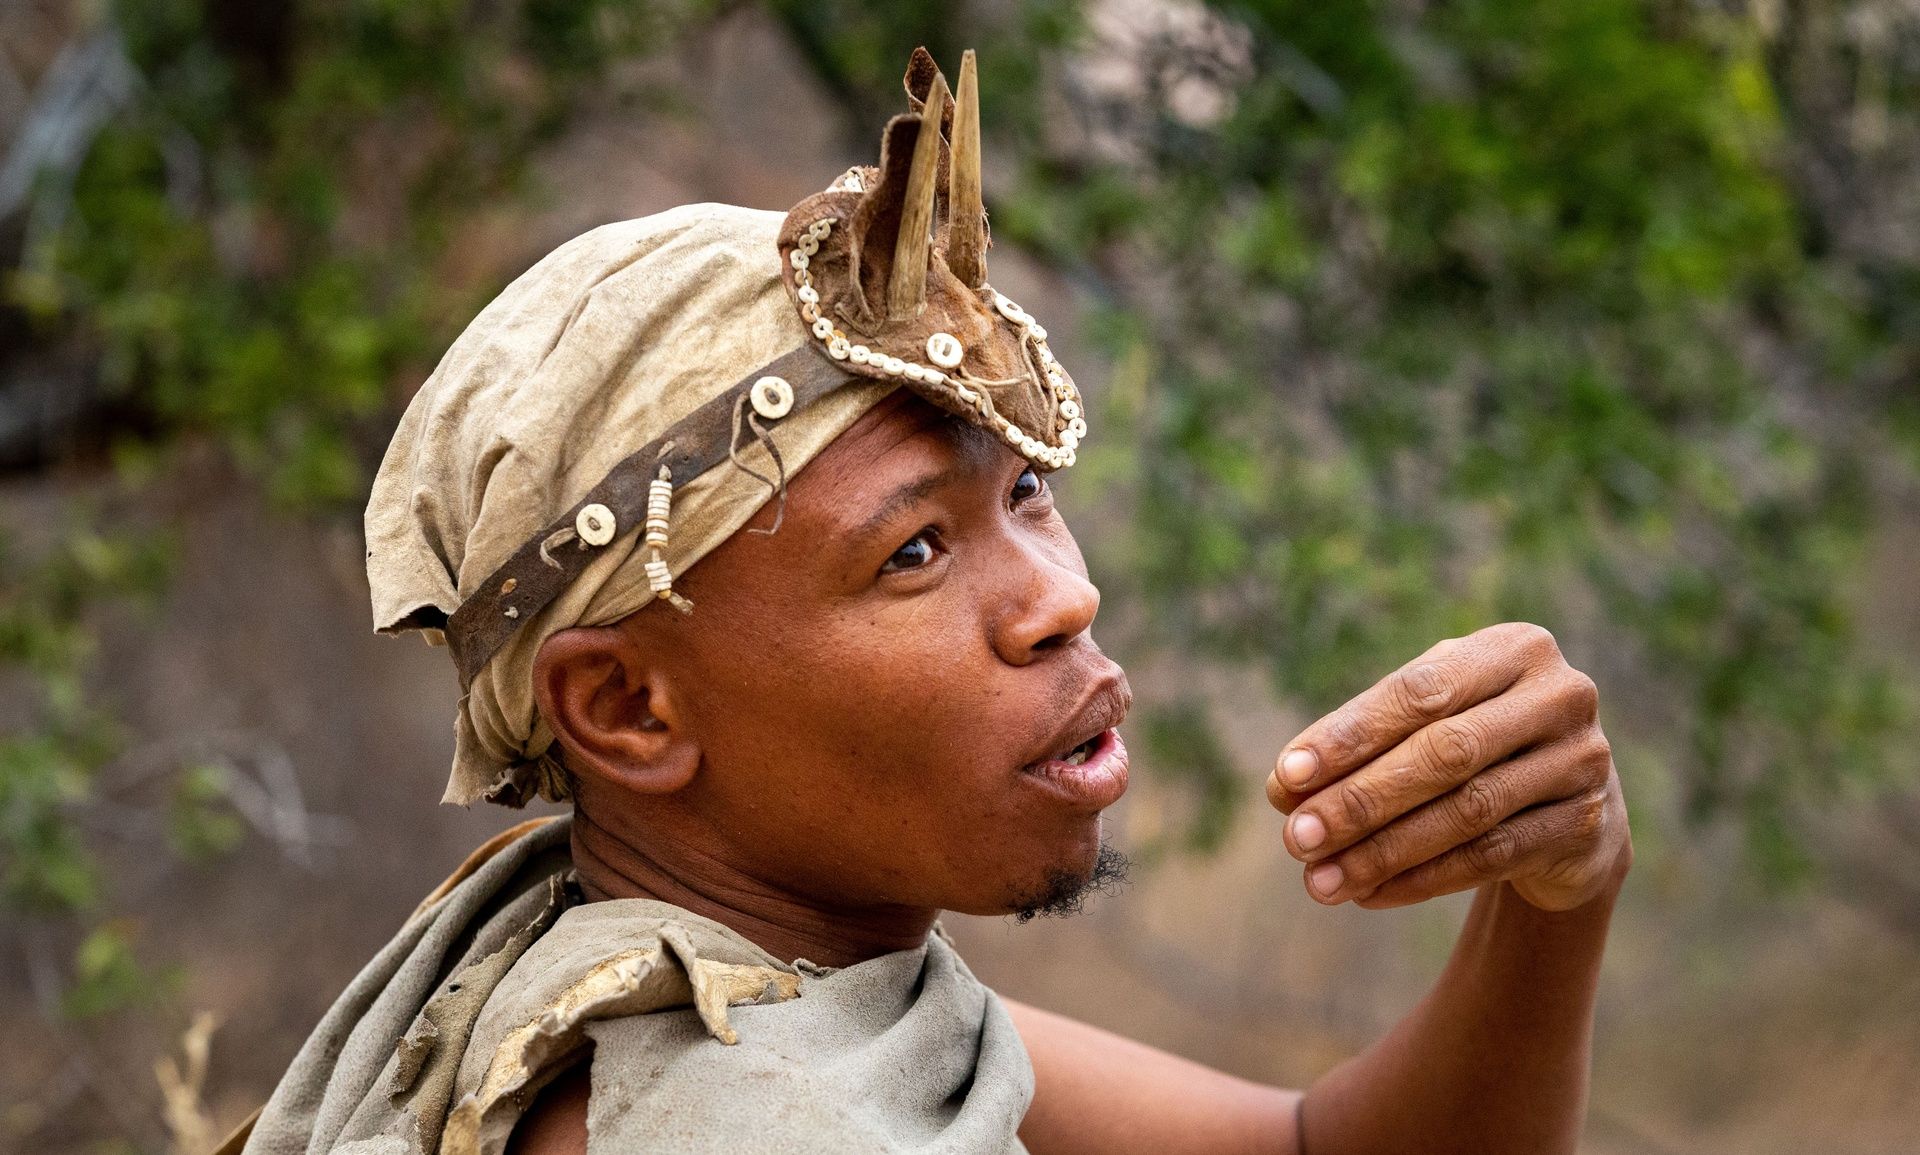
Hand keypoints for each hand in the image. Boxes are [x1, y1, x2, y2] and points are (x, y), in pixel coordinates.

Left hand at [1266, 623, 1629, 911]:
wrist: (1568, 805)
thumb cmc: (1475, 745)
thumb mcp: (1421, 727)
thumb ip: (1358, 748)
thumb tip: (1284, 789)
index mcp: (1512, 648)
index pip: (1420, 692)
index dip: (1349, 736)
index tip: (1286, 777)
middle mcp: (1560, 696)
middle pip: (1446, 752)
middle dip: (1361, 800)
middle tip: (1296, 839)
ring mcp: (1583, 761)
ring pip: (1468, 811)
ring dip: (1383, 851)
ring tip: (1321, 881)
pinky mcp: (1588, 825)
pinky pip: (1493, 856)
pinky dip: (1423, 879)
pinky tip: (1370, 894)